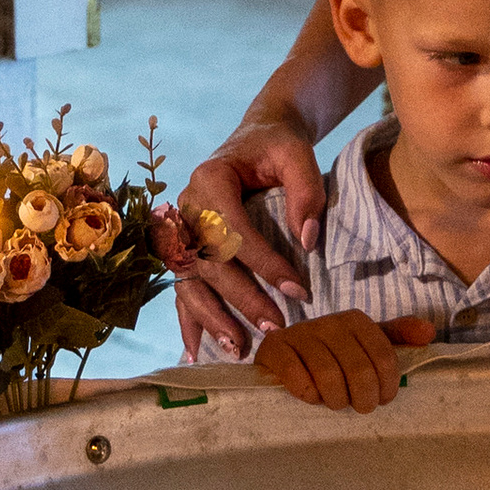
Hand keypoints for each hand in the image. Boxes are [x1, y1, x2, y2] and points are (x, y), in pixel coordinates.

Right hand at [171, 112, 328, 355]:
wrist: (258, 138)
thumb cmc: (278, 145)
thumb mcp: (297, 153)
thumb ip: (307, 191)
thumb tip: (308, 242)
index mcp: (210, 178)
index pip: (232, 230)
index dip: (264, 263)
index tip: (299, 289)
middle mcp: (186, 206)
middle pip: (209, 262)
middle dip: (242, 298)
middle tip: (276, 326)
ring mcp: (182, 230)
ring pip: (190, 281)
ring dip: (212, 318)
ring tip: (239, 348)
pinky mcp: (186, 248)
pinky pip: (182, 287)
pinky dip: (188, 320)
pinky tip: (195, 351)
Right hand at [250, 310, 435, 413]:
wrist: (283, 356)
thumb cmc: (332, 356)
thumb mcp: (365, 344)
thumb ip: (397, 338)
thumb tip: (429, 333)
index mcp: (356, 320)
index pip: (385, 357)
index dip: (387, 386)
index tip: (382, 398)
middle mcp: (329, 321)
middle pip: (359, 370)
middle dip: (363, 398)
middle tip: (359, 407)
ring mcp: (300, 333)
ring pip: (329, 377)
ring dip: (335, 400)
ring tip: (335, 403)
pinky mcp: (274, 348)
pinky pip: (297, 378)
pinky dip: (308, 395)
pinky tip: (311, 397)